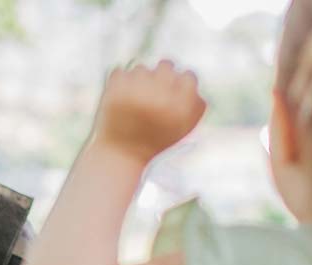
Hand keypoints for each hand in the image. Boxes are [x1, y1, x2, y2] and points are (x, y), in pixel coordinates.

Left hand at [89, 60, 207, 161]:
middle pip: (166, 65)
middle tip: (154, 90)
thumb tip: (195, 83)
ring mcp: (136, 89)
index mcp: (180, 105)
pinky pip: (121, 72)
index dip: (181, 83)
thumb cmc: (156, 141)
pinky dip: (121, 84)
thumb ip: (195, 104)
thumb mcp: (183, 128)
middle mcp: (160, 95)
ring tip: (135, 102)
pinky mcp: (115, 88)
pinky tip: (121, 101)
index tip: (174, 91)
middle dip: (161, 75)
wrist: (122, 153)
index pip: (188, 76)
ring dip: (139, 82)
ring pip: (142, 68)